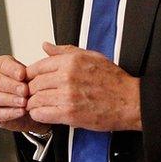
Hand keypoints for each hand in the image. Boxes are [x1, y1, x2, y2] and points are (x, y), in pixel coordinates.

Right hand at [0, 55, 50, 133]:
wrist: (33, 107)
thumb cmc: (32, 87)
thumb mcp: (37, 73)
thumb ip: (41, 61)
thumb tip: (46, 46)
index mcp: (0, 66)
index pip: (1, 64)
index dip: (11, 69)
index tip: (23, 74)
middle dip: (11, 86)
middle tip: (25, 90)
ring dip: (10, 99)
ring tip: (24, 102)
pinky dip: (9, 113)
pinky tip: (20, 111)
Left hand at [25, 42, 141, 130]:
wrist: (130, 101)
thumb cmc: (114, 81)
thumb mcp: (91, 56)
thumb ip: (65, 51)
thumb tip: (47, 46)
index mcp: (71, 61)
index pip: (37, 66)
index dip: (30, 76)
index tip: (32, 81)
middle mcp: (67, 76)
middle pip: (34, 84)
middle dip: (31, 91)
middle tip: (35, 95)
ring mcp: (67, 95)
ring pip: (35, 99)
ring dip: (34, 104)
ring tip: (39, 105)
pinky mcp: (69, 114)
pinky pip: (42, 114)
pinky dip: (39, 115)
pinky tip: (45, 113)